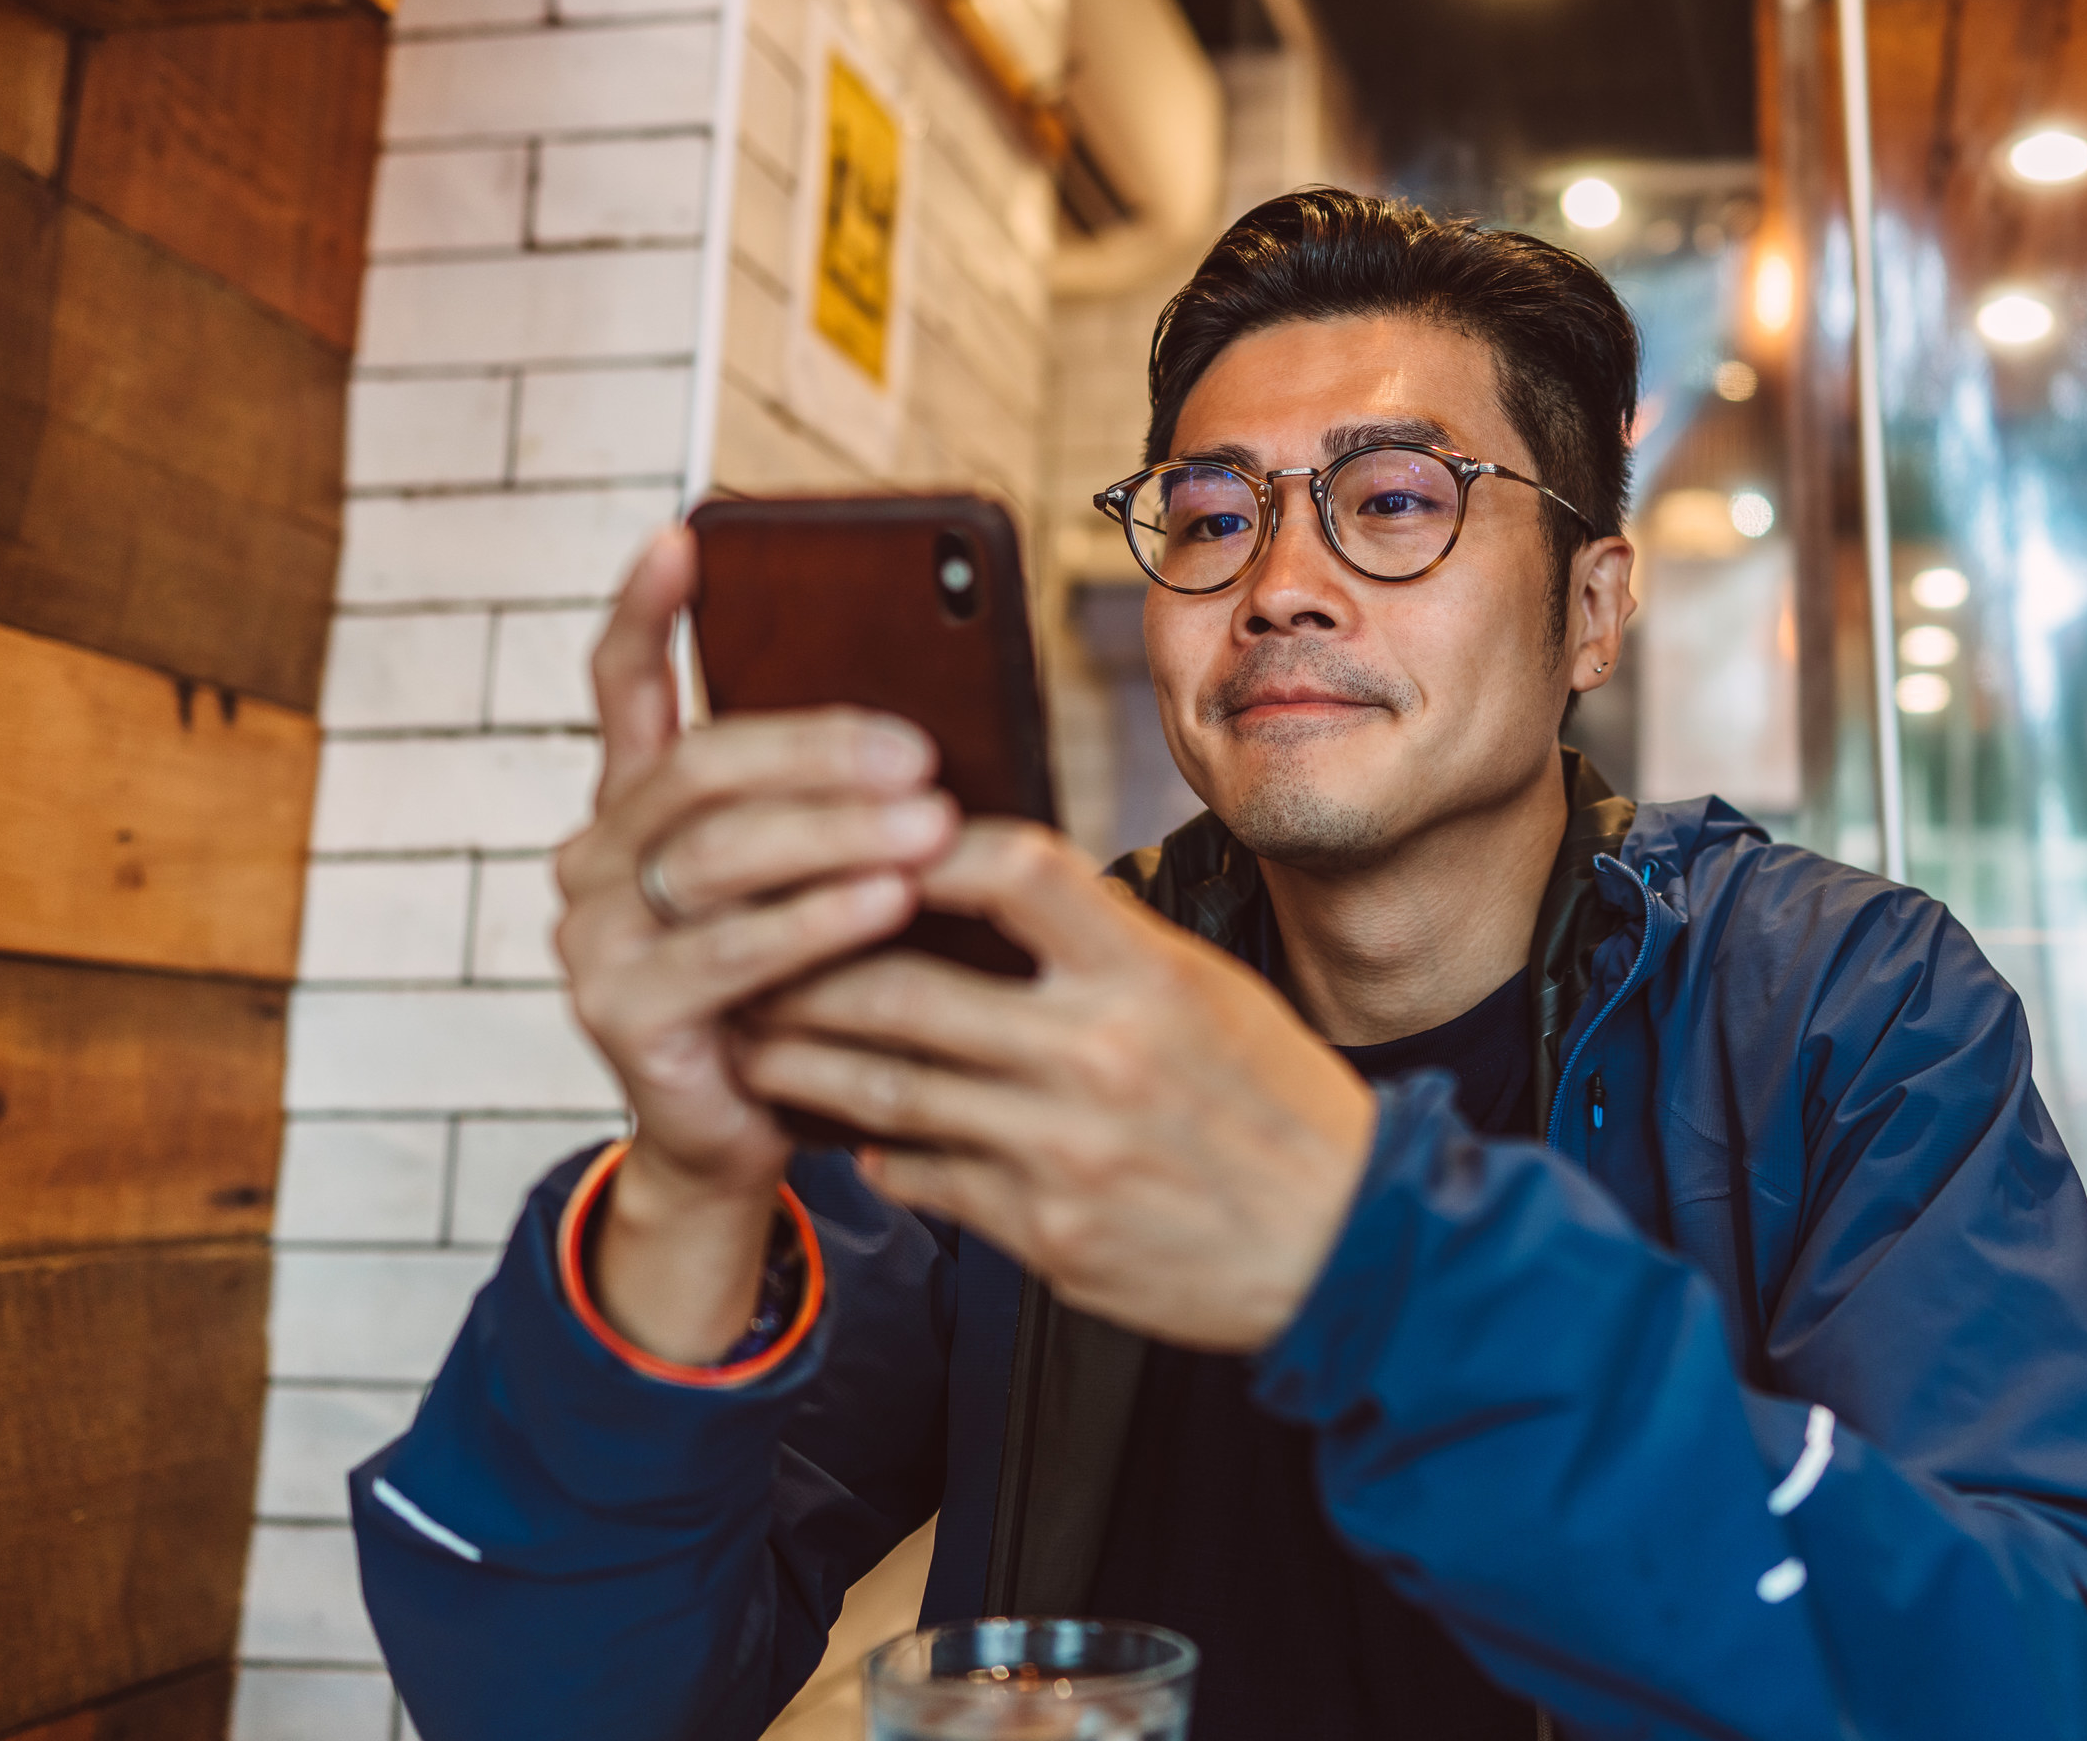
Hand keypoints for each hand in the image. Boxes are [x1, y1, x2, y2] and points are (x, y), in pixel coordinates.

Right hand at [551, 528, 956, 1359]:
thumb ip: (833, 807)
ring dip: (833, 833)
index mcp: (634, 808)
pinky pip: (727, 953)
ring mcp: (596, 939)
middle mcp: (594, 860)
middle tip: (918, 748)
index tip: (683, 535)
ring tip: (928, 821)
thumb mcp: (815, 881)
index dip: (648, 611)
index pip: (622, 688)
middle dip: (814, 750)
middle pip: (699, 769)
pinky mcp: (623, 1017)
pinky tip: (890, 903)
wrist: (748, 1135)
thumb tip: (929, 725)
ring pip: (718, 855)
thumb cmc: (802, 987)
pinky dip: (816, 922)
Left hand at [739, 821, 1379, 1351]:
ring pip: (886, 1094)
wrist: (1345, 1247)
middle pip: (901, 991)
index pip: (1009, 869)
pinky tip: (848, 1136)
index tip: (859, 839)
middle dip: (802, 971)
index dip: (917, 847)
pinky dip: (876, 1153)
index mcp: (1146, 975)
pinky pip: (926, 1180)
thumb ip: (1102, 943)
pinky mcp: (1047, 1238)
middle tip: (741, 953)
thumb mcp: (1207, 994)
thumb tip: (989, 883)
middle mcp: (1098, 1056)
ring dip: (801, 1064)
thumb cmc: (1279, 1106)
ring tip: (753, 1041)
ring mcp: (1064, 1154)